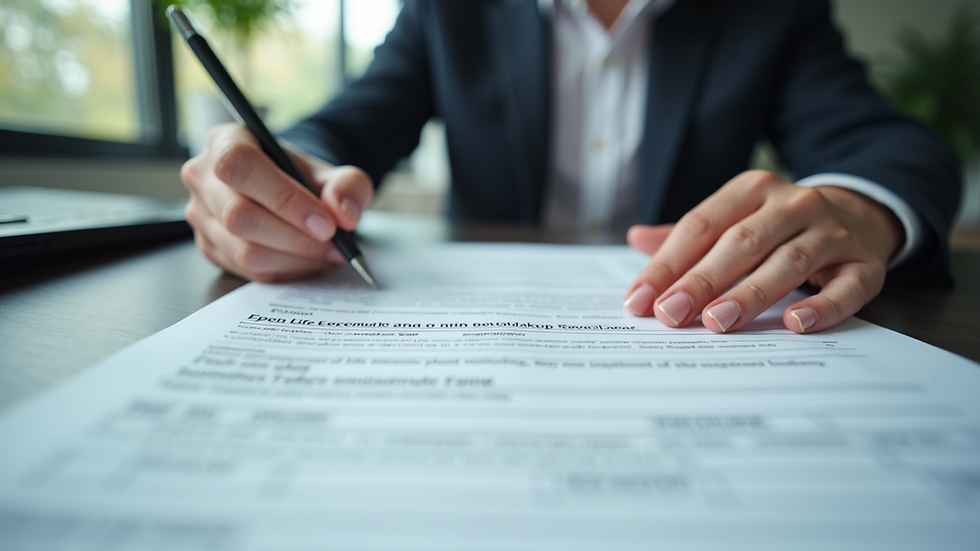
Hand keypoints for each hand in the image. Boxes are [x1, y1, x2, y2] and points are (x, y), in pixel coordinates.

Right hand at [180, 123, 372, 281]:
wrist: (290, 193)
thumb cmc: (303, 179)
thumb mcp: (333, 173)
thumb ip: (347, 186)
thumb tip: (342, 215)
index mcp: (226, 141)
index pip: (240, 165)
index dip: (284, 198)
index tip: (326, 223)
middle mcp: (203, 176)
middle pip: (240, 216)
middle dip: (296, 238)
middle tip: (335, 245)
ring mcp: (201, 215)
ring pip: (244, 251)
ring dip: (295, 259)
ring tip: (327, 254)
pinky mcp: (209, 248)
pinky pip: (247, 272)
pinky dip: (285, 271)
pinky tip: (307, 260)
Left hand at [623, 170, 903, 332]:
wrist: (859, 214)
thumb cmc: (776, 226)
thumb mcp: (733, 219)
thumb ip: (686, 235)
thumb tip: (636, 238)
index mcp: (752, 189)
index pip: (700, 226)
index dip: (667, 264)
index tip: (639, 300)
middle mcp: (794, 204)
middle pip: (740, 243)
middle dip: (701, 281)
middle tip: (670, 314)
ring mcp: (833, 233)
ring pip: (788, 261)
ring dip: (751, 293)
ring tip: (717, 321)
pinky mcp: (864, 265)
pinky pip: (846, 287)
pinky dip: (822, 307)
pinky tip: (794, 324)